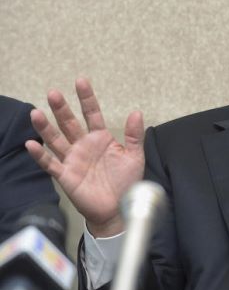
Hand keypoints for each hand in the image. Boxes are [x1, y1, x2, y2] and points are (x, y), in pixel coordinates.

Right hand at [25, 78, 144, 236]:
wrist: (118, 209)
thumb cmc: (126, 182)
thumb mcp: (134, 156)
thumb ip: (134, 135)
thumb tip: (136, 112)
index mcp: (101, 138)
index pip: (92, 114)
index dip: (86, 98)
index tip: (80, 81)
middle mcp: (84, 145)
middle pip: (70, 123)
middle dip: (62, 109)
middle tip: (53, 93)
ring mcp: (73, 159)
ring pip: (56, 140)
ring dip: (46, 127)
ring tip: (36, 113)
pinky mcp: (65, 175)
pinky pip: (50, 163)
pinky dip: (40, 154)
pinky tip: (31, 143)